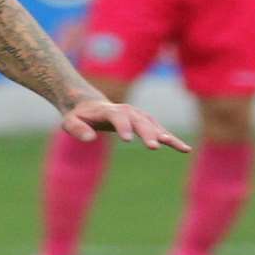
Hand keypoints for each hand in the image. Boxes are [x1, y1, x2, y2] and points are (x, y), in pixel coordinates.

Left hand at [60, 98, 191, 151]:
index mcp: (109, 110)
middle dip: (148, 133)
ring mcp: (139, 116)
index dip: (123, 127)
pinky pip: (160, 131)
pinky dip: (172, 139)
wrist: (89, 105)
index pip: (118, 117)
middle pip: (140, 121)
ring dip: (165, 136)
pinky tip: (184, 148)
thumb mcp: (69, 122)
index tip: (127, 140)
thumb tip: (91, 138)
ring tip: (179, 147)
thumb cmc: (78, 116)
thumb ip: (77, 129)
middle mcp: (127, 111)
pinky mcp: (145, 123)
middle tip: (154, 147)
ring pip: (154, 125)